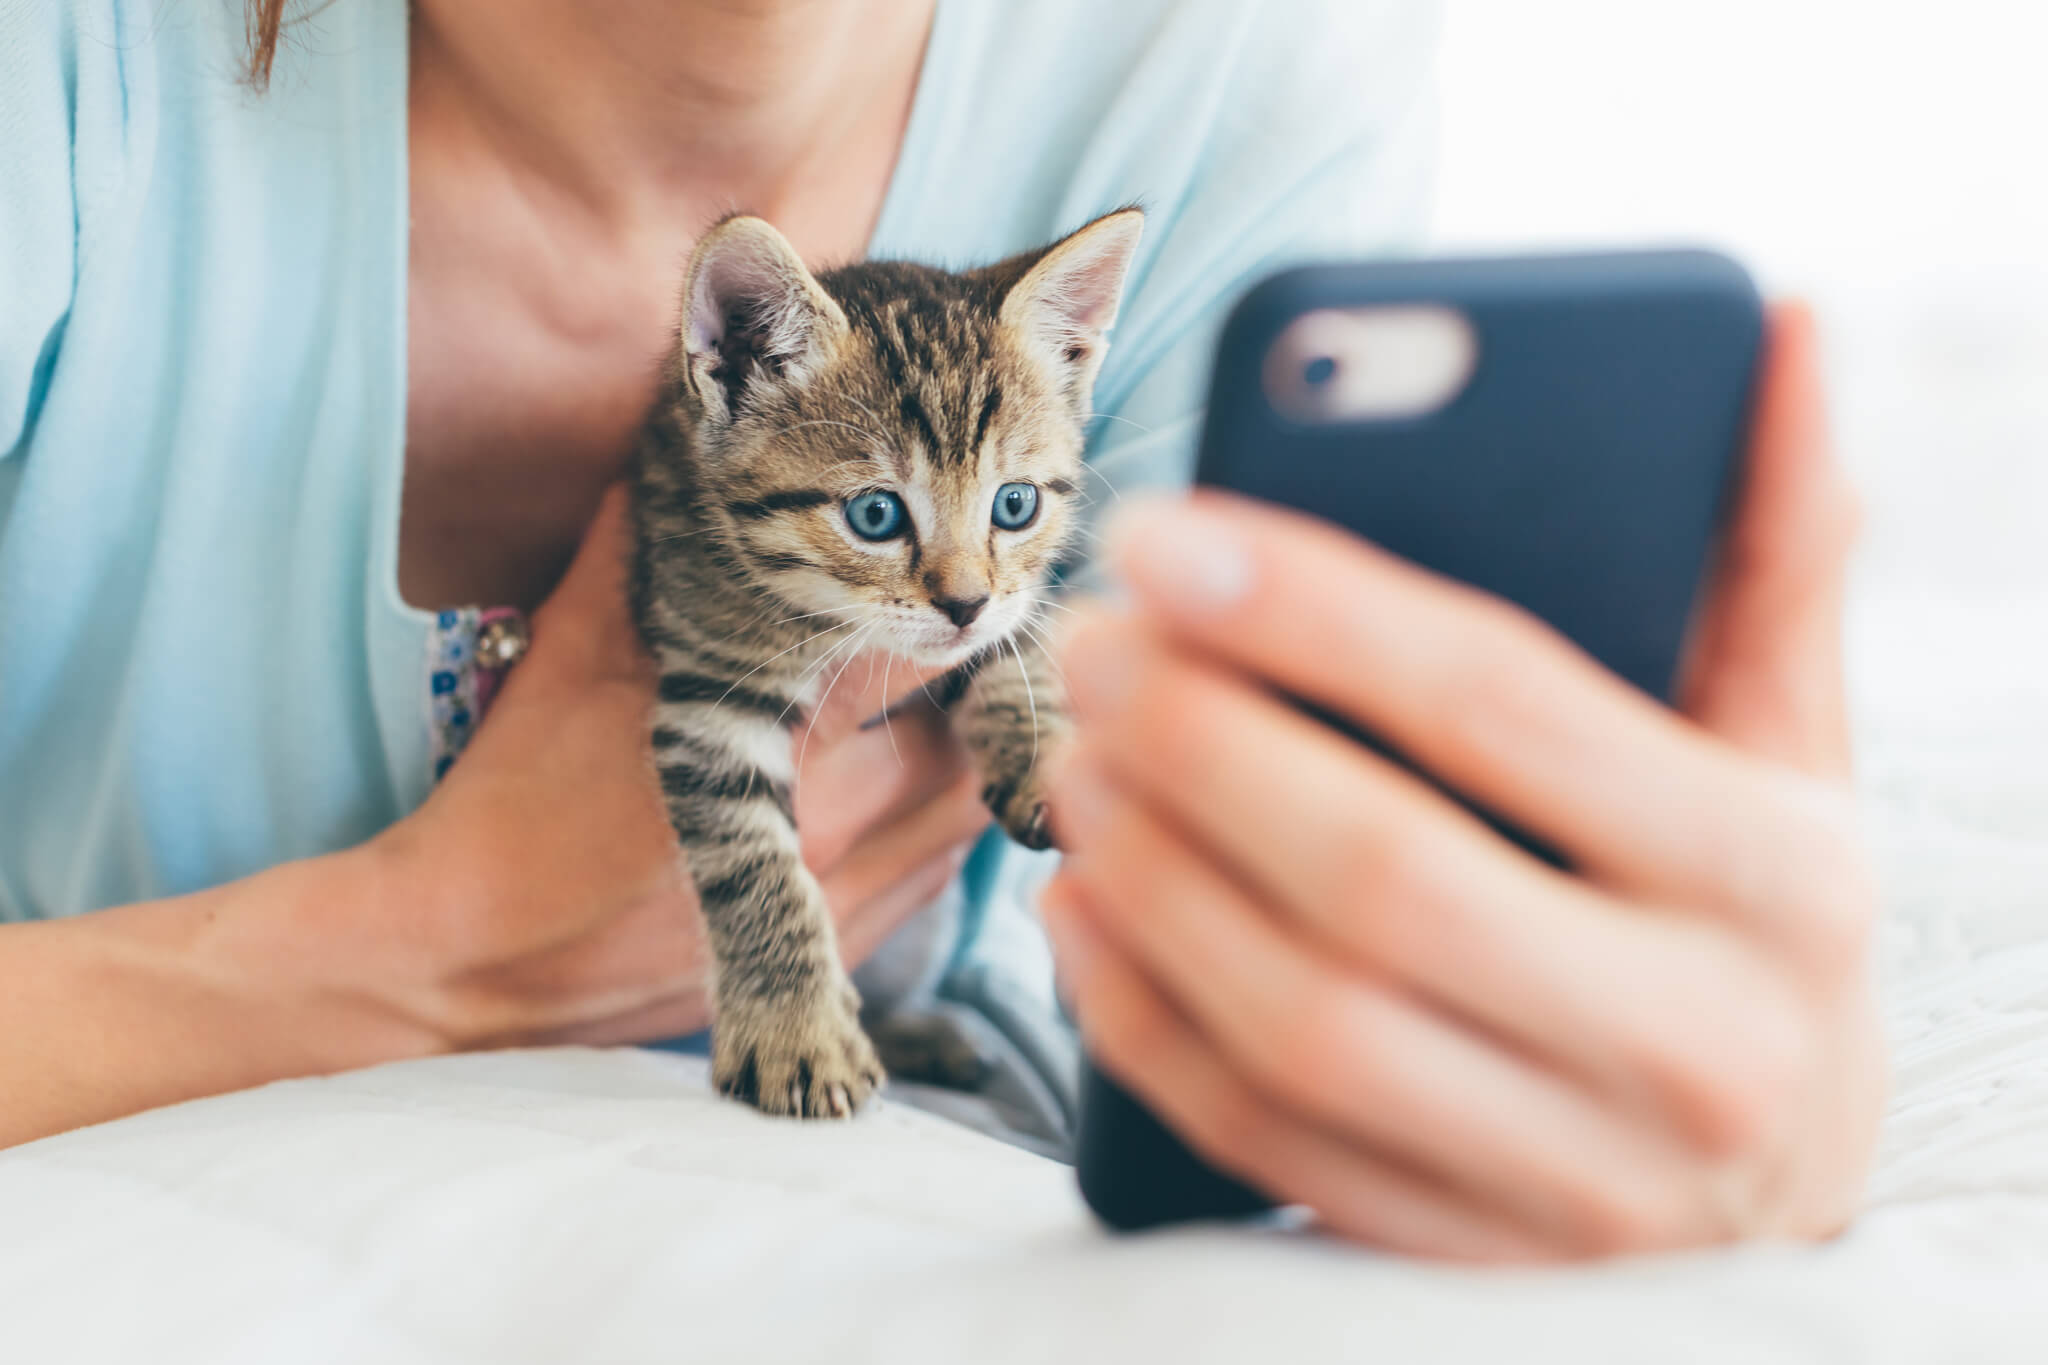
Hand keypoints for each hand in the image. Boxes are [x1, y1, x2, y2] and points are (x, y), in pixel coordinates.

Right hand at [350, 487, 988, 1049]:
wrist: (472, 971)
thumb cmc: (514, 805)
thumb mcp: (571, 657)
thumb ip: (635, 550)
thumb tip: (654, 454)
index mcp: (785, 738)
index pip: (914, 648)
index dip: (930, 600)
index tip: (918, 566)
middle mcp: (845, 822)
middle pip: (971, 731)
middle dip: (965, 678)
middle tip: (933, 629)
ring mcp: (855, 892)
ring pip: (969, 803)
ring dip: (962, 747)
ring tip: (918, 704)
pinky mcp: (848, 943)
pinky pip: (940, 866)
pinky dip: (935, 816)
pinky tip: (892, 782)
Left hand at [1043, 304, 1883, 1260]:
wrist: (1790, 1191)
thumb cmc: (1762, 922)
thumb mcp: (1796, 745)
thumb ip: (1776, 550)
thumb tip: (1782, 326)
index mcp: (1777, 882)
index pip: (1507, 708)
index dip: (1316, 607)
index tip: (1163, 530)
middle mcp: (1692, 1046)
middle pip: (1380, 872)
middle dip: (1199, 738)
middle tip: (1086, 639)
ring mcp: (1572, 1183)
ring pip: (1301, 1020)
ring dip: (1150, 870)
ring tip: (1071, 750)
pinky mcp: (1459, 1258)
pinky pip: (1259, 1138)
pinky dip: (1141, 1017)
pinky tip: (1081, 904)